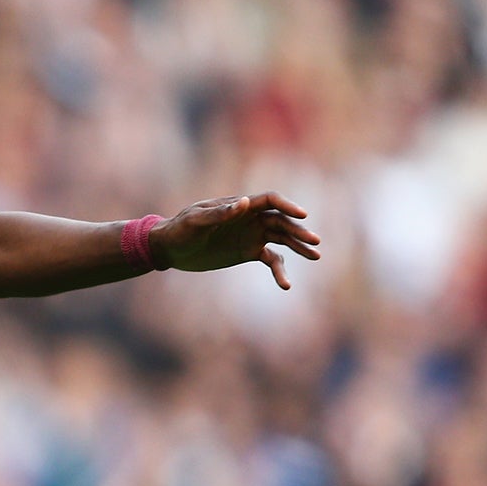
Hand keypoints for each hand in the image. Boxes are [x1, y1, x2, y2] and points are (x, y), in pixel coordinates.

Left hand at [151, 192, 320, 288]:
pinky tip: (286, 284)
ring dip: (299, 247)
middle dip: (299, 231)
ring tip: (316, 256)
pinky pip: (271, 259)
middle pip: (282, 221)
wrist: (170, 248)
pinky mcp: (248, 252)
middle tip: (314, 242)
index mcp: (239, 205)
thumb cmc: (180, 229)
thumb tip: (244, 203)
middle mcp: (250, 218)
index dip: (288, 206)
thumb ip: (219, 213)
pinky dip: (280, 270)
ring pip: (283, 239)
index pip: (270, 201)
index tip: (303, 215)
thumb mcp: (196, 221)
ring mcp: (251, 235)